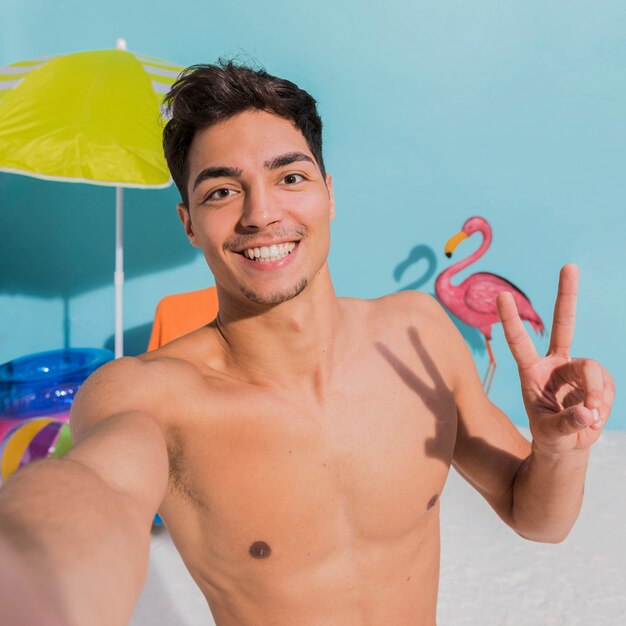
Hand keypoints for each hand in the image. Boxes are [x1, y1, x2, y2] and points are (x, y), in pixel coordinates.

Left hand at [496, 264, 614, 452]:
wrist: (567, 446)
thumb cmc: (550, 436)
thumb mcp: (551, 434)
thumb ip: (567, 424)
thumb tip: (588, 412)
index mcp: (531, 372)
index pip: (519, 342)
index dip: (511, 320)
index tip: (501, 295)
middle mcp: (554, 363)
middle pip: (565, 324)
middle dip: (566, 294)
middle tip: (569, 265)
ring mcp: (577, 369)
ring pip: (593, 369)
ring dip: (597, 394)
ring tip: (590, 417)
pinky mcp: (596, 379)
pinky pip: (607, 385)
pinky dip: (605, 403)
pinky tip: (595, 416)